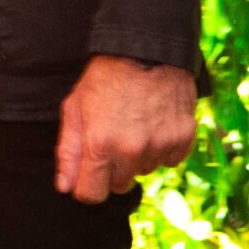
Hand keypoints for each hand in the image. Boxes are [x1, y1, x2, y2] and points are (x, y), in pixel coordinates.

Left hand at [54, 54, 196, 202]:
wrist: (146, 52)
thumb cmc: (103, 79)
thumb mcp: (74, 109)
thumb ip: (68, 151)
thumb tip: (65, 187)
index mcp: (100, 144)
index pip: (91, 195)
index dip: (86, 187)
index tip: (87, 175)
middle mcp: (132, 150)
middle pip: (119, 186)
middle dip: (111, 170)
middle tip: (110, 139)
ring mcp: (160, 146)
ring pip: (143, 172)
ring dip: (136, 158)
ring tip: (132, 126)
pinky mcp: (183, 140)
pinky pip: (168, 160)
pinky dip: (160, 149)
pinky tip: (153, 124)